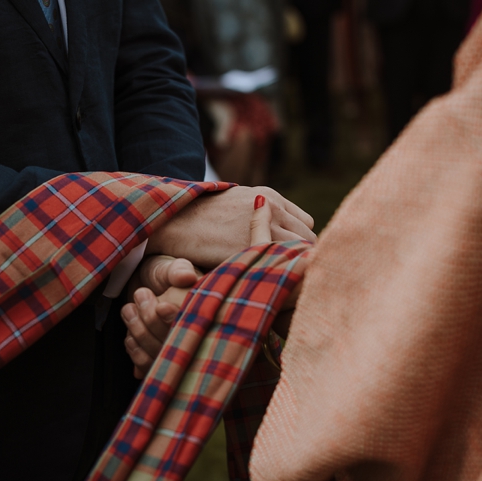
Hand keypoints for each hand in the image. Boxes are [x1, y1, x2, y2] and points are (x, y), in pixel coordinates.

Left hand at [121, 254, 199, 377]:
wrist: (150, 286)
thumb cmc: (164, 275)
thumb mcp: (171, 268)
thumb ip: (178, 270)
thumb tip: (186, 276)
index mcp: (206, 317)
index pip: (195, 327)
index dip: (175, 319)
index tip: (161, 306)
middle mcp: (197, 339)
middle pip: (174, 345)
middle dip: (150, 321)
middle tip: (140, 294)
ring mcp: (180, 354)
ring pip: (158, 357)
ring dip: (138, 332)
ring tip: (129, 309)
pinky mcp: (162, 361)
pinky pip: (148, 366)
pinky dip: (134, 350)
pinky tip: (129, 334)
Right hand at [146, 186, 314, 270]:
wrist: (172, 222)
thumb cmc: (201, 216)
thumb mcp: (236, 201)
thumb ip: (263, 211)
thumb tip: (285, 227)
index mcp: (269, 197)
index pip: (306, 224)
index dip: (298, 242)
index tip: (288, 256)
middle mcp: (271, 209)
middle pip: (308, 240)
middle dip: (301, 256)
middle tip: (288, 273)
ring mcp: (263, 228)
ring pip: (300, 254)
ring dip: (294, 267)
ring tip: (283, 281)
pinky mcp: (251, 249)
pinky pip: (282, 266)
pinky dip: (281, 275)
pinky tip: (272, 283)